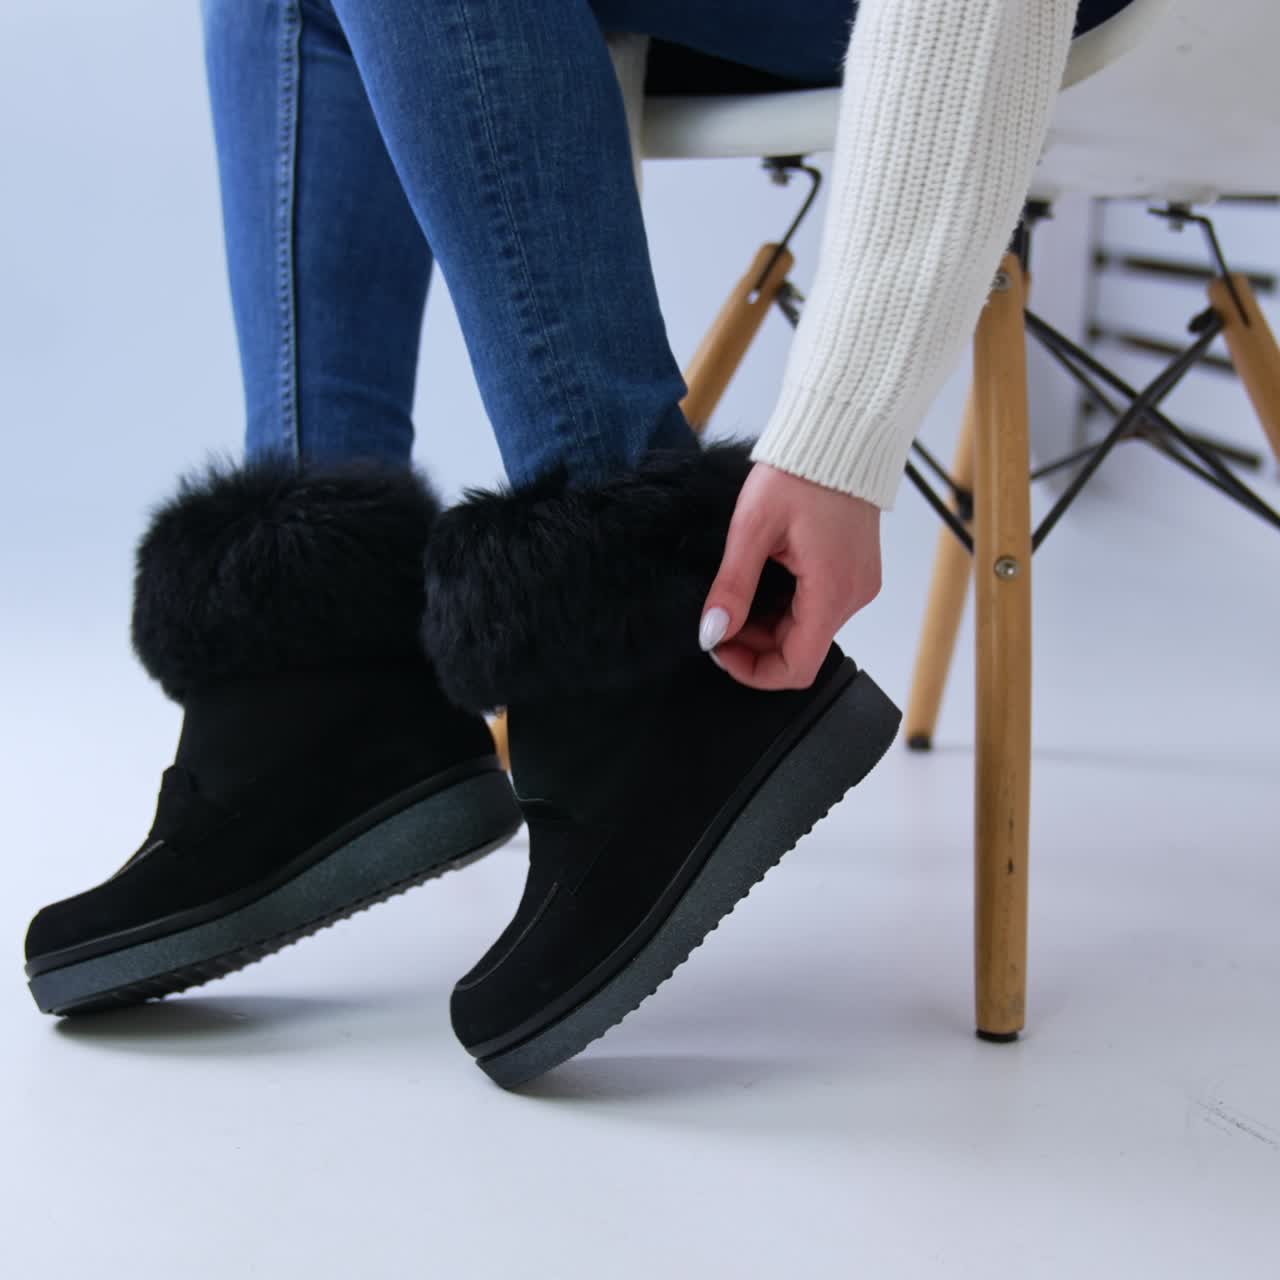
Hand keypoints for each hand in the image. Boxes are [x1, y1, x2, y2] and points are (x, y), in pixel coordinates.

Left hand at [699, 463, 881, 690]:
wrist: (839, 434)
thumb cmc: (799, 473)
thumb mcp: (752, 529)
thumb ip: (732, 587)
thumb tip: (713, 633)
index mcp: (832, 590)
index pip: (797, 667)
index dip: (754, 670)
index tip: (720, 650)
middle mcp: (854, 595)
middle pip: (801, 651)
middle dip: (755, 644)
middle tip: (719, 617)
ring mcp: (858, 585)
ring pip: (809, 631)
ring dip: (769, 626)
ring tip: (738, 594)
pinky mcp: (855, 572)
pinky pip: (819, 607)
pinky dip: (788, 608)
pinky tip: (764, 581)